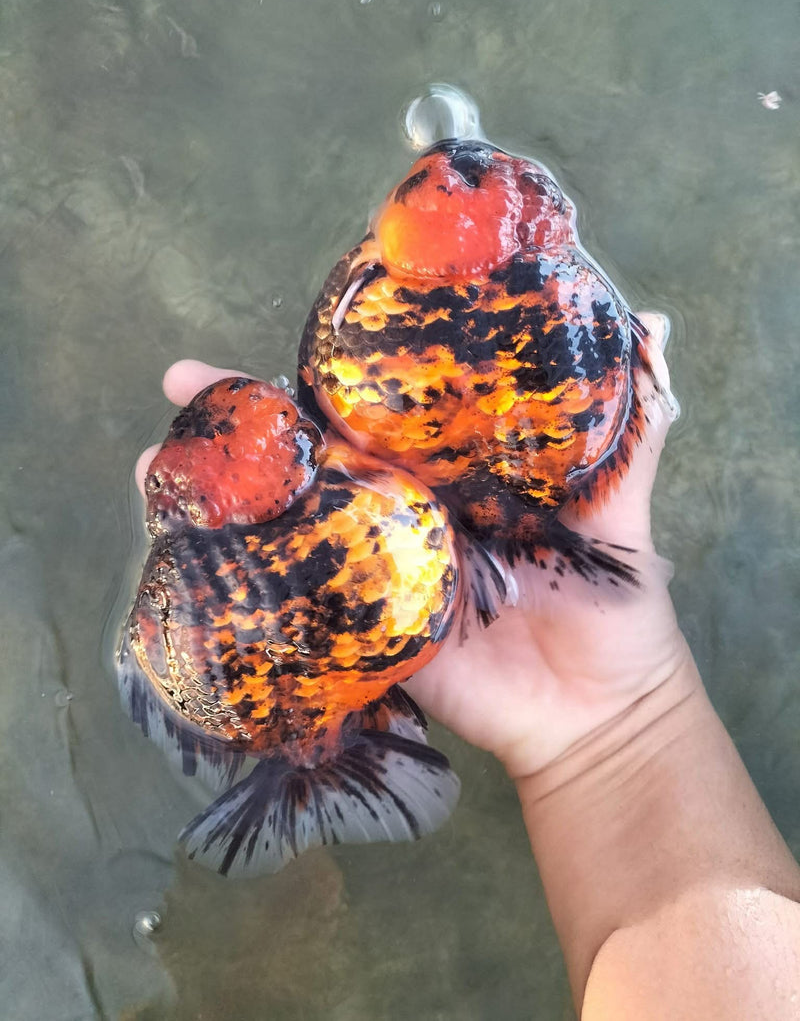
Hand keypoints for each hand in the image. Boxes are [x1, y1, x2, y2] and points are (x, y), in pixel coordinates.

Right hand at [136, 318, 687, 779]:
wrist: (595, 715)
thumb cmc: (612, 608)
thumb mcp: (617, 513)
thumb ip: (626, 436)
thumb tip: (655, 324)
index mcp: (453, 472)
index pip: (384, 408)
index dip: (335, 367)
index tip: (288, 325)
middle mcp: (402, 510)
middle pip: (316, 456)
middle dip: (248, 418)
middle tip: (182, 380)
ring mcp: (375, 568)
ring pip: (290, 520)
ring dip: (223, 492)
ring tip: (156, 461)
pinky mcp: (361, 630)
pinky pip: (294, 601)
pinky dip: (239, 577)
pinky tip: (183, 550)